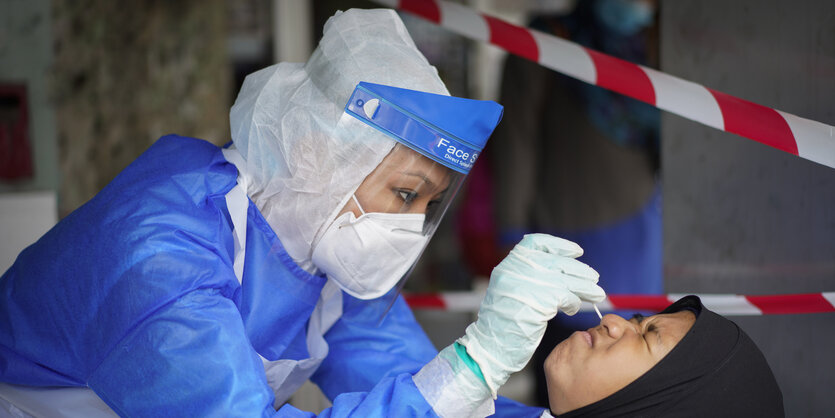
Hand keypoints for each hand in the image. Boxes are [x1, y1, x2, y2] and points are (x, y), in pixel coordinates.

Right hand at [458, 233, 605, 395]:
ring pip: (565, 281)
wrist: (491, 346)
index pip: (537, 243)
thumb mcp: (510, 289)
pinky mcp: (538, 303)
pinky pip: (565, 298)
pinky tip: (574, 308)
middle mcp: (516, 271)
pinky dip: (574, 303)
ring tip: (597, 294)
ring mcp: (526, 286)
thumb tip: (563, 268)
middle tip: (594, 278)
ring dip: (584, 287)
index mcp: (510, 265)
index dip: (560, 245)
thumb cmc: (503, 321)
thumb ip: (530, 275)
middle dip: (579, 270)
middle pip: (556, 262)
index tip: (577, 251)